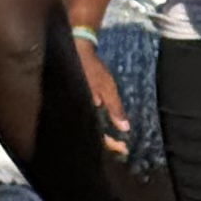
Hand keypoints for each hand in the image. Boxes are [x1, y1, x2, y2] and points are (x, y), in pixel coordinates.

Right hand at [77, 37, 131, 155]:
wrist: (77, 52)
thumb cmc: (93, 70)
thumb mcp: (107, 87)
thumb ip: (115, 108)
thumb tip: (124, 128)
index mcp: (85, 113)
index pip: (98, 137)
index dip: (111, 145)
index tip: (124, 148)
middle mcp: (77, 114)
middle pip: (92, 137)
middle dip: (107, 143)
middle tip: (122, 147)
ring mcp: (75, 109)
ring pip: (89, 129)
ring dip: (102, 135)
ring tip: (117, 139)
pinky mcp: (76, 104)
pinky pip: (87, 120)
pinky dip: (97, 125)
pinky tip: (105, 125)